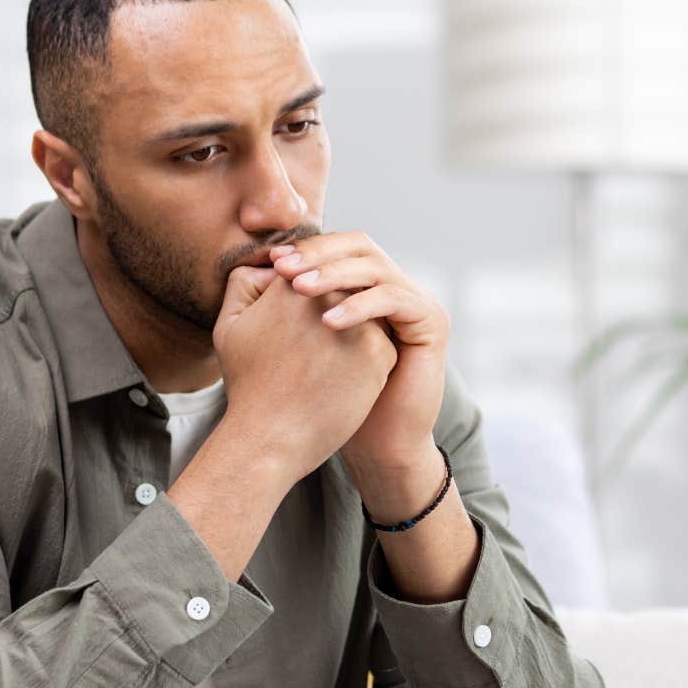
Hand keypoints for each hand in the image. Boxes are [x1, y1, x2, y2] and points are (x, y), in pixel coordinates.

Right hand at [213, 262, 396, 482]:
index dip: (310, 300)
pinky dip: (368, 362)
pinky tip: (344, 383)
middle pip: (344, 292)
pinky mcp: (379, 351)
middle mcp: (329, 294)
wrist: (271, 437)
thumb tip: (272, 263)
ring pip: (367, 316)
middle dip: (336, 314)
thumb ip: (244, 283)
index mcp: (293, 282)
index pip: (316, 272)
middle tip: (316, 352)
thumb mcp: (230, 325)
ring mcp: (358, 321)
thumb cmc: (248, 386)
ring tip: (328, 367)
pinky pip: (383, 344)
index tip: (300, 331)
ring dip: (356, 334)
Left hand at [267, 232, 448, 477]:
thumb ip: (287, 306)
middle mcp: (394, 287)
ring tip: (299, 289)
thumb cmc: (334, 400)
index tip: (270, 260)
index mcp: (367, 287)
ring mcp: (416, 301)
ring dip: (334, 274)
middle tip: (284, 268)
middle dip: (319, 254)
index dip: (306, 249)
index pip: (338, 248)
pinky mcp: (431, 321)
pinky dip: (359, 305)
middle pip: (360, 245)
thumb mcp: (304, 344)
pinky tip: (327, 322)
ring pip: (375, 267)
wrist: (377, 442)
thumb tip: (256, 267)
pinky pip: (394, 299)